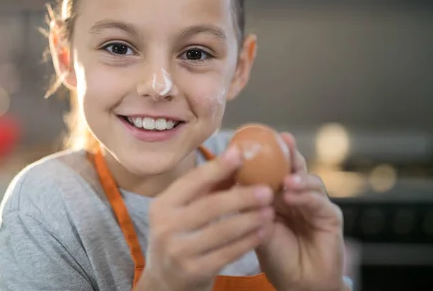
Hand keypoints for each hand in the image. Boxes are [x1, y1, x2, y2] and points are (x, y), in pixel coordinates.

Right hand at [138, 147, 274, 290]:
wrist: (165, 281)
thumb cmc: (179, 236)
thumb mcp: (180, 211)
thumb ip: (204, 189)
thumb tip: (236, 156)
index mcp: (162, 205)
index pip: (192, 181)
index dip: (217, 167)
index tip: (241, 154)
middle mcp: (165, 226)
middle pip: (210, 206)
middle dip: (241, 196)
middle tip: (267, 190)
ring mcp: (178, 251)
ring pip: (222, 231)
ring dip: (250, 219)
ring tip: (270, 210)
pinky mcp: (194, 271)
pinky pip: (228, 253)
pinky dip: (248, 241)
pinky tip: (264, 231)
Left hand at [255, 133, 345, 290]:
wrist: (298, 284)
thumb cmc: (275, 257)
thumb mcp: (254, 225)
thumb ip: (247, 203)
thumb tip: (228, 178)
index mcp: (276, 195)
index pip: (272, 168)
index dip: (266, 153)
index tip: (256, 138)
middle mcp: (296, 195)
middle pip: (294, 167)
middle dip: (288, 152)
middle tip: (281, 141)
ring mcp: (314, 204)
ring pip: (308, 180)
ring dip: (297, 176)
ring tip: (285, 178)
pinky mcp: (329, 216)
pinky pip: (318, 201)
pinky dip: (305, 195)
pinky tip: (292, 193)